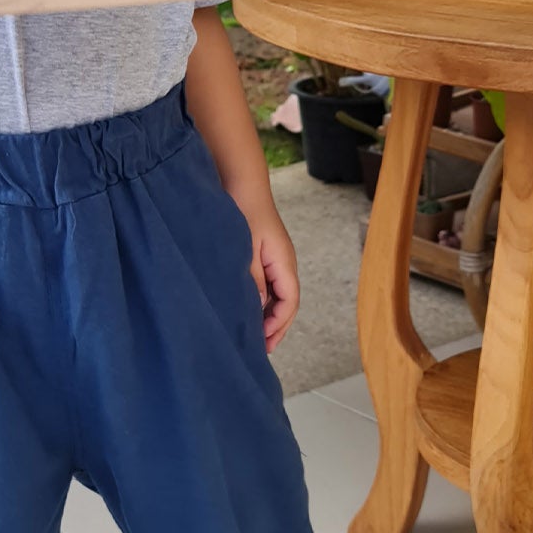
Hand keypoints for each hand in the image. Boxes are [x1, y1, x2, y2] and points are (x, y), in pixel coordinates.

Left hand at [242, 202, 300, 351]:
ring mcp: (276, 260)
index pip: (289, 302)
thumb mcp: (246, 250)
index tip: (263, 342)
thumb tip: (259, 308)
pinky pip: (270, 286)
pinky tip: (249, 310)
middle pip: (287, 303)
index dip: (278, 325)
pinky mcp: (266, 257)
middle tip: (262, 348)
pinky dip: (263, 302)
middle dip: (277, 327)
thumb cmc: (244, 213)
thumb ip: (253, 280)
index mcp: (284, 263)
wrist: (242, 184)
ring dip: (269, 316)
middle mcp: (284, 264)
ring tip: (255, 335)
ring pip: (278, 296)